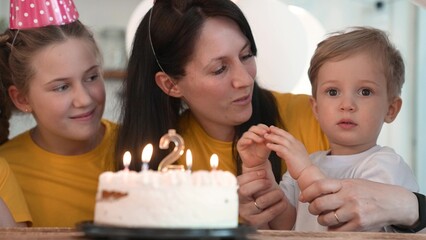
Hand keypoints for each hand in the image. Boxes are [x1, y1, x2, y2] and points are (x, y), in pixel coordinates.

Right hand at [237, 124, 270, 167]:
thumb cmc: (262, 153)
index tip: (269, 131)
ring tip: (260, 140)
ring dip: (254, 136)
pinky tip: (251, 142)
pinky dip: (246, 140)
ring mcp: (244, 139)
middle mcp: (250, 134)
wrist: (257, 163)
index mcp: (257, 133)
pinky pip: (242, 140)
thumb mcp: (267, 145)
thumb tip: (272, 131)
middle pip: (253, 128)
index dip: (264, 127)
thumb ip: (269, 138)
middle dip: (259, 130)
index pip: (259, 126)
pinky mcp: (240, 145)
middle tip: (265, 133)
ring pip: (247, 133)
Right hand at [237, 168, 288, 228]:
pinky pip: (267, 214)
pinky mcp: (255, 222)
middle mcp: (238, 201)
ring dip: (273, 195)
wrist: (261, 214)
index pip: (240, 181)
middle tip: (269, 181)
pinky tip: (283, 203)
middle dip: (259, 184)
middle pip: (244, 191)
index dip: (252, 176)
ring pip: (260, 202)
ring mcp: (245, 213)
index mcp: (236, 190)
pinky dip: (277, 207)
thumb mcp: (254, 182)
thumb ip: (254, 172)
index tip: (263, 172)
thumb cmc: (258, 193)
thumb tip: (260, 151)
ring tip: (280, 193)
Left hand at [264, 126, 310, 178]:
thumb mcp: (294, 158)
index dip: (281, 132)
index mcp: (298, 145)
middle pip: (285, 134)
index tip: (275, 129)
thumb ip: (286, 153)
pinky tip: (267, 145)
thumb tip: (278, 152)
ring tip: (265, 136)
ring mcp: (293, 149)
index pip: (288, 135)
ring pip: (281, 139)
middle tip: (270, 128)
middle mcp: (296, 144)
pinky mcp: (290, 154)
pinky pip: (279, 148)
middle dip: (277, 130)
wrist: (307, 173)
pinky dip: (273, 146)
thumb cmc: (301, 168)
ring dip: (272, 137)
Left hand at [299, 178, 418, 230]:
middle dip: (312, 208)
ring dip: (322, 219)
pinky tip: (335, 225)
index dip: (307, 192)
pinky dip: (332, 229)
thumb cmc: (370, 192)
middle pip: (319, 204)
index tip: (302, 197)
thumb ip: (335, 187)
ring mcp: (354, 211)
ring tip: (326, 217)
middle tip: (314, 209)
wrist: (394, 202)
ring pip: (326, 219)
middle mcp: (349, 197)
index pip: (320, 186)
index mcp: (346, 184)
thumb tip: (313, 192)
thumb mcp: (353, 183)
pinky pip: (337, 230)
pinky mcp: (359, 224)